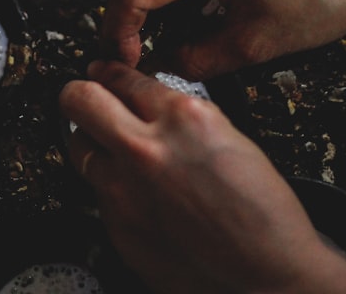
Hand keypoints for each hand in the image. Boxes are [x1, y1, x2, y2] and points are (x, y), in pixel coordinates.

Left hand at [59, 60, 345, 293]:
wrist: (266, 277)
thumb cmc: (261, 213)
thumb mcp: (228, 138)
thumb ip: (180, 116)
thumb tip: (147, 101)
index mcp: (183, 119)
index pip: (124, 77)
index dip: (110, 72)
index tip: (101, 72)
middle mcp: (146, 149)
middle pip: (80, 100)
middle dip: (79, 93)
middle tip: (82, 96)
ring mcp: (125, 191)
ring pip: (79, 148)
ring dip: (92, 143)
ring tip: (110, 148)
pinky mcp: (117, 227)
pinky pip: (98, 194)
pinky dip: (112, 189)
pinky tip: (138, 195)